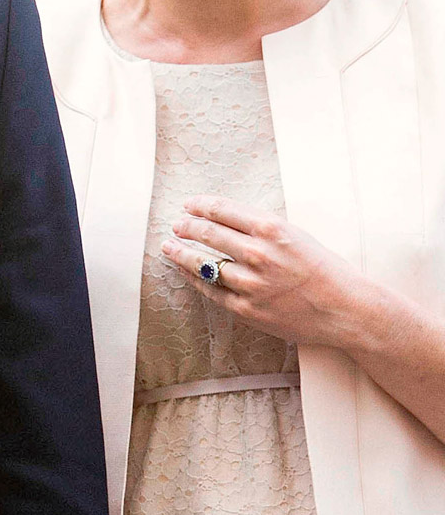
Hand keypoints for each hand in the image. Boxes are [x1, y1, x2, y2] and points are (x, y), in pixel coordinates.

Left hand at [161, 194, 368, 349]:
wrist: (345, 309)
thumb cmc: (324, 269)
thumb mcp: (296, 235)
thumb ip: (262, 227)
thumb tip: (225, 218)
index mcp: (272, 229)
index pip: (223, 210)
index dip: (200, 205)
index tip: (188, 204)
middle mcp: (259, 254)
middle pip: (208, 234)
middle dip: (187, 227)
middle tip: (176, 225)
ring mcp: (251, 284)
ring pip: (204, 263)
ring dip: (181, 253)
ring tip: (169, 246)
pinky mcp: (247, 309)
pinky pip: (212, 291)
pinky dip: (194, 278)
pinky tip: (184, 271)